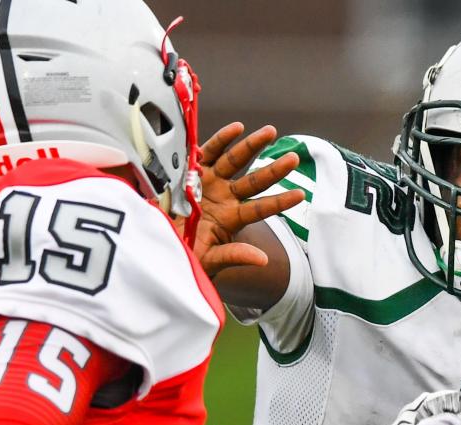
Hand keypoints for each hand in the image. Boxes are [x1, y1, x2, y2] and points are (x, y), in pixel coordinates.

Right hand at [192, 122, 305, 277]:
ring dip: (252, 146)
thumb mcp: (210, 260)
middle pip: (253, 181)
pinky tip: (237, 128)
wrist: (159, 239)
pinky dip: (222, 139)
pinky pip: (210, 151)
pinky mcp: (193, 170)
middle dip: (273, 170)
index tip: (300, 195)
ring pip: (235, 161)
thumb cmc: (185, 252)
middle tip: (293, 158)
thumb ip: (234, 256)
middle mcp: (225, 197)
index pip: (260, 209)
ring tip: (270, 132)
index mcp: (231, 219)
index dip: (279, 202)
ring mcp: (211, 181)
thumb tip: (263, 260)